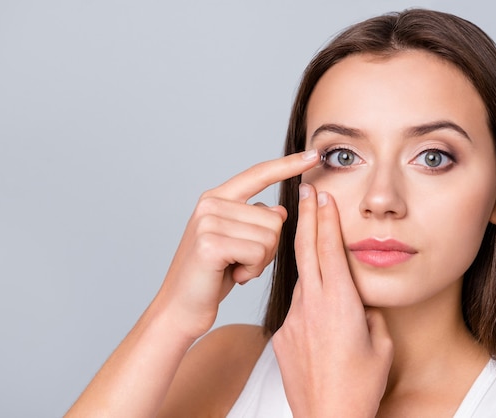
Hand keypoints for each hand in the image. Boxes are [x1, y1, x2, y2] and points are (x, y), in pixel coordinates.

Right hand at [158, 151, 319, 339]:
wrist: (180, 308)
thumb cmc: (212, 277)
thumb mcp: (237, 243)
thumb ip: (255, 221)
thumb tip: (280, 210)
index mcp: (217, 198)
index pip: (259, 174)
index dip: (288, 165)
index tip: (314, 154)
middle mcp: (211, 204)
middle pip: (274, 218)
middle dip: (268, 247)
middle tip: (241, 262)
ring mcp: (208, 222)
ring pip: (270, 236)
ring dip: (261, 261)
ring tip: (235, 269)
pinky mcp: (211, 243)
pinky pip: (259, 252)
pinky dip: (253, 270)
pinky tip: (233, 276)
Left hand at [272, 183, 392, 417]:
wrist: (327, 417)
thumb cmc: (361, 385)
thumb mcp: (380, 344)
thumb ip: (367, 314)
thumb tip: (358, 302)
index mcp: (340, 302)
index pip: (328, 249)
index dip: (324, 219)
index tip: (321, 195)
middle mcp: (312, 304)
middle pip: (305, 251)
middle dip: (306, 217)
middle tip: (305, 192)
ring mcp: (292, 319)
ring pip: (301, 279)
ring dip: (307, 259)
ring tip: (311, 242)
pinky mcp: (281, 335)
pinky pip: (296, 308)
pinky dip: (307, 301)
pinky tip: (319, 318)